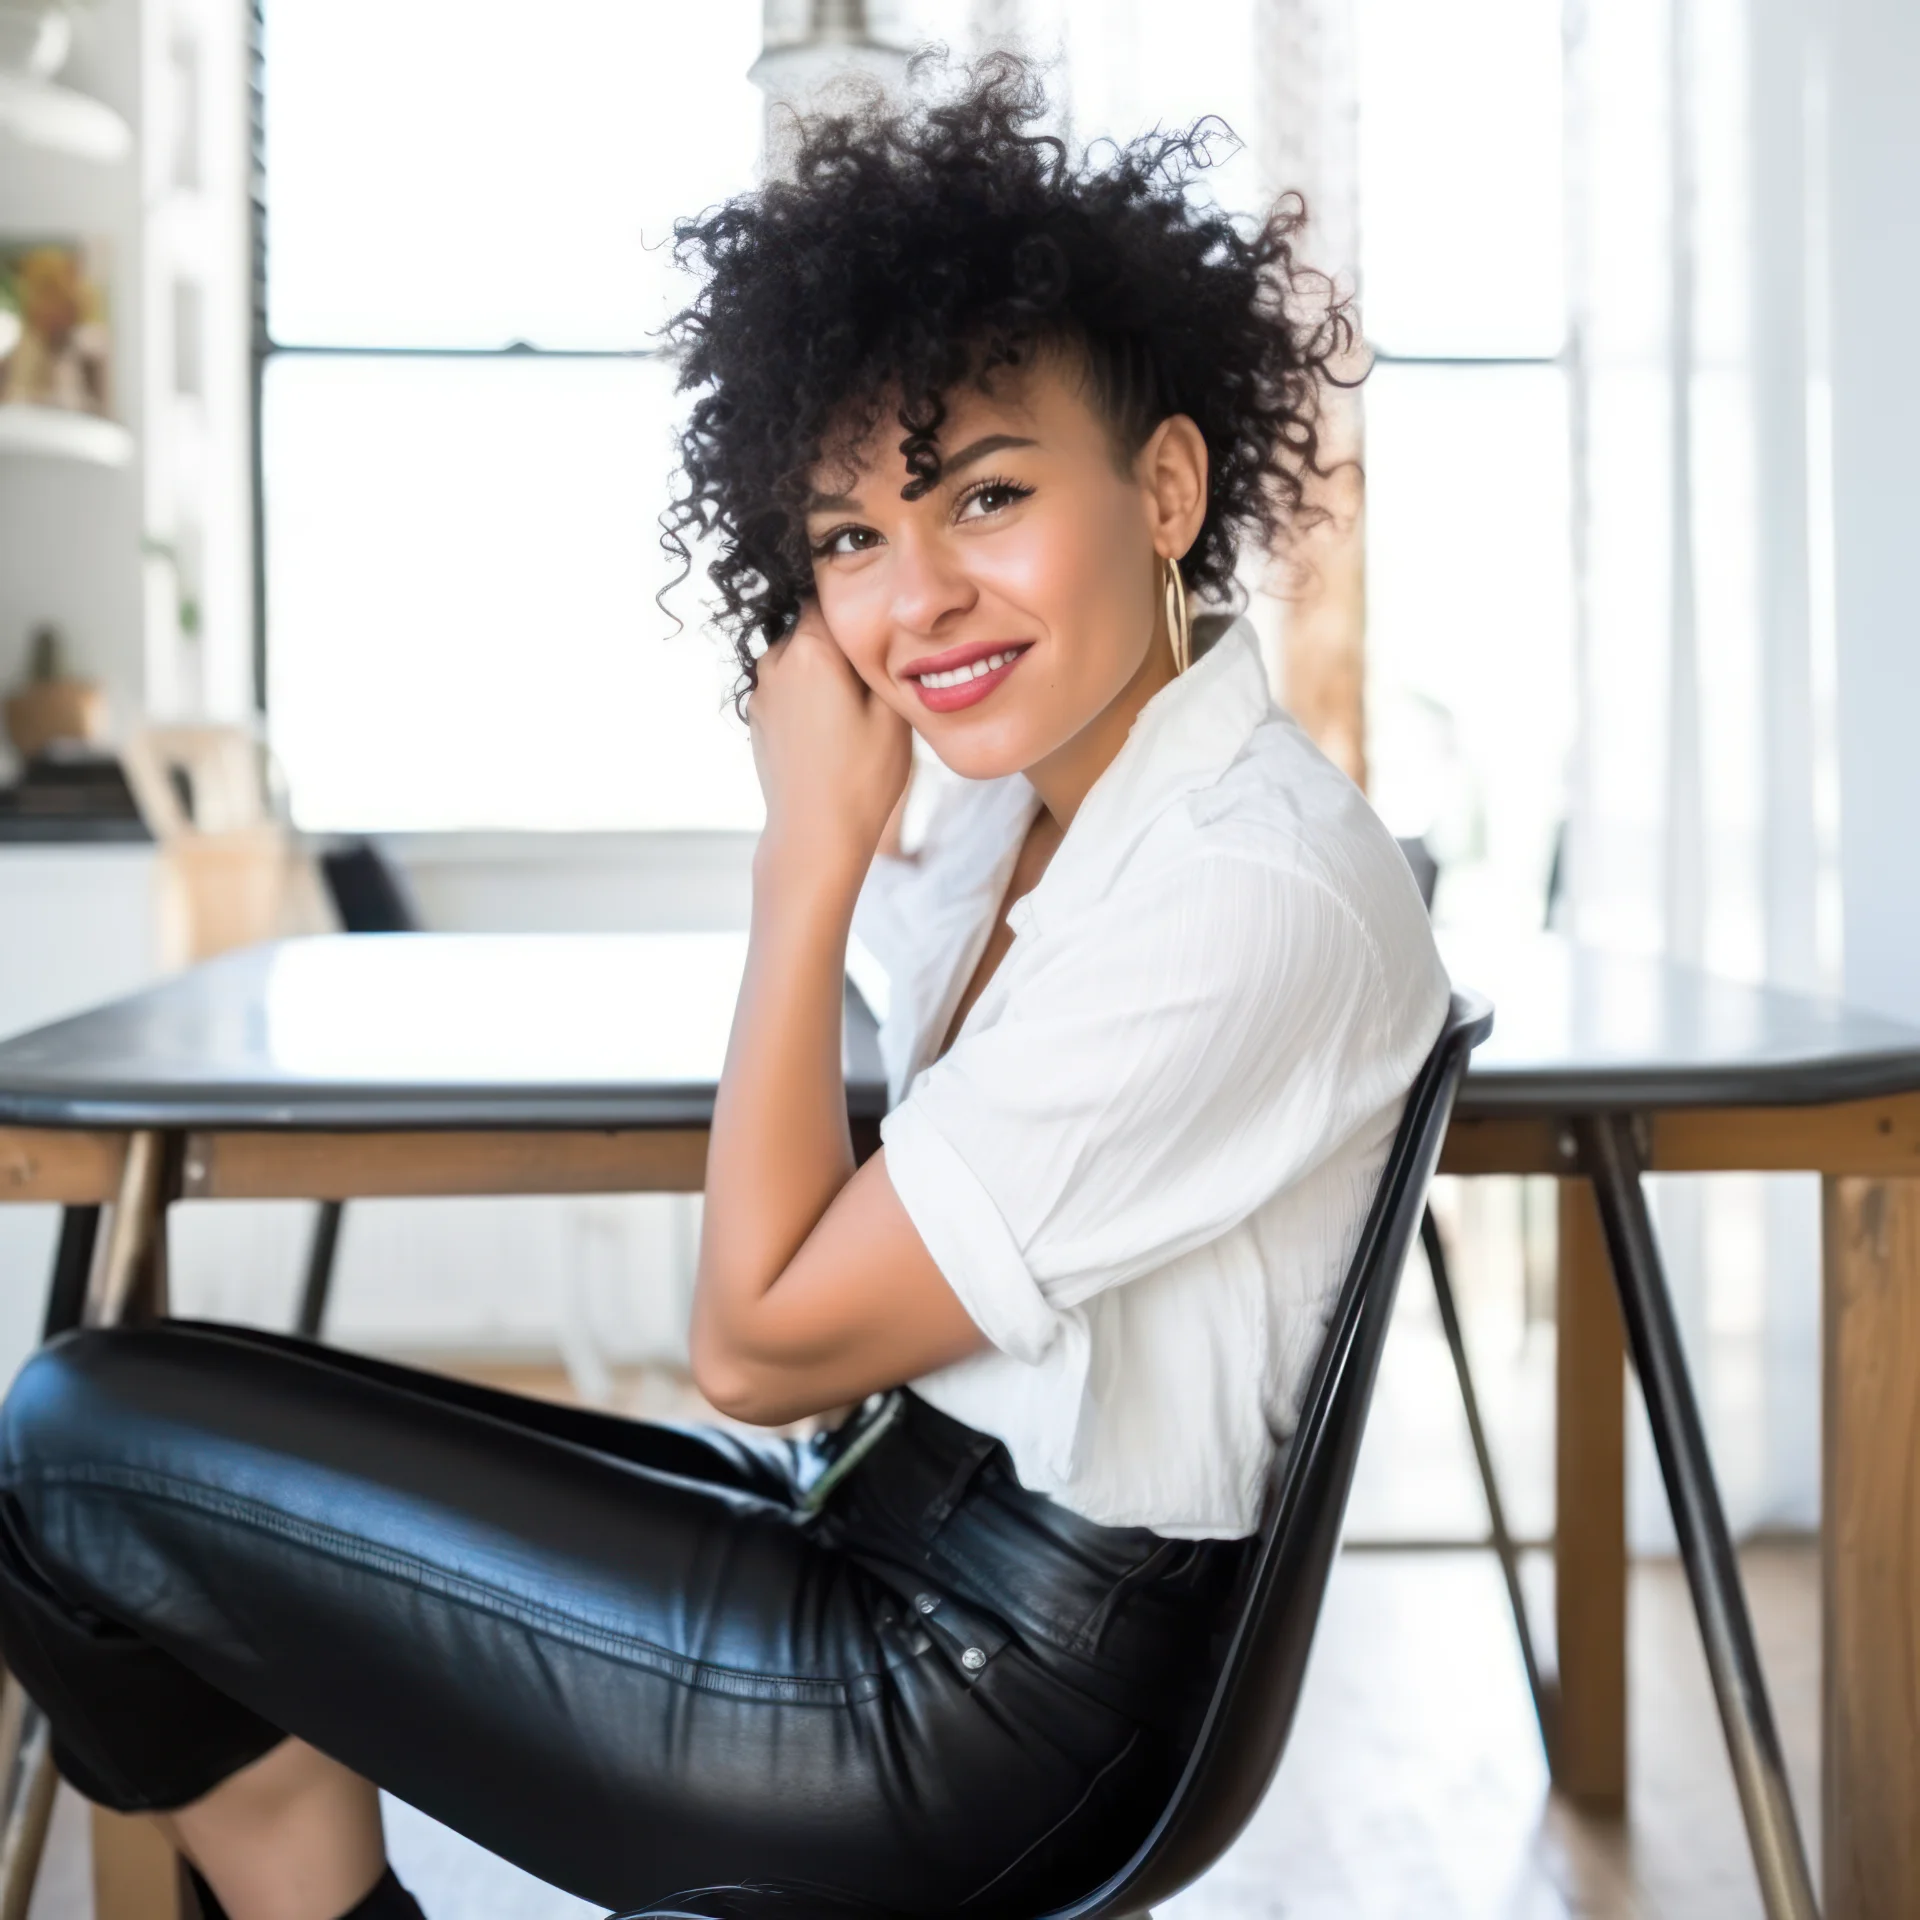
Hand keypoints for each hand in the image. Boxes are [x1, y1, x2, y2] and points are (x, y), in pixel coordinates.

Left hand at [748, 602, 911, 881]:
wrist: (814, 835)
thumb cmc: (861, 778)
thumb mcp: (893, 713)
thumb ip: (885, 660)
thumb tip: (885, 629)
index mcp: (812, 650)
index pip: (829, 597)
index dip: (857, 606)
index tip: (879, 622)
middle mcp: (777, 662)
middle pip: (812, 627)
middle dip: (841, 641)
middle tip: (873, 671)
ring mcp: (762, 691)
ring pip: (798, 657)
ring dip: (824, 670)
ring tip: (855, 705)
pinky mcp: (758, 718)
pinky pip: (787, 688)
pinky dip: (808, 695)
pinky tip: (833, 728)